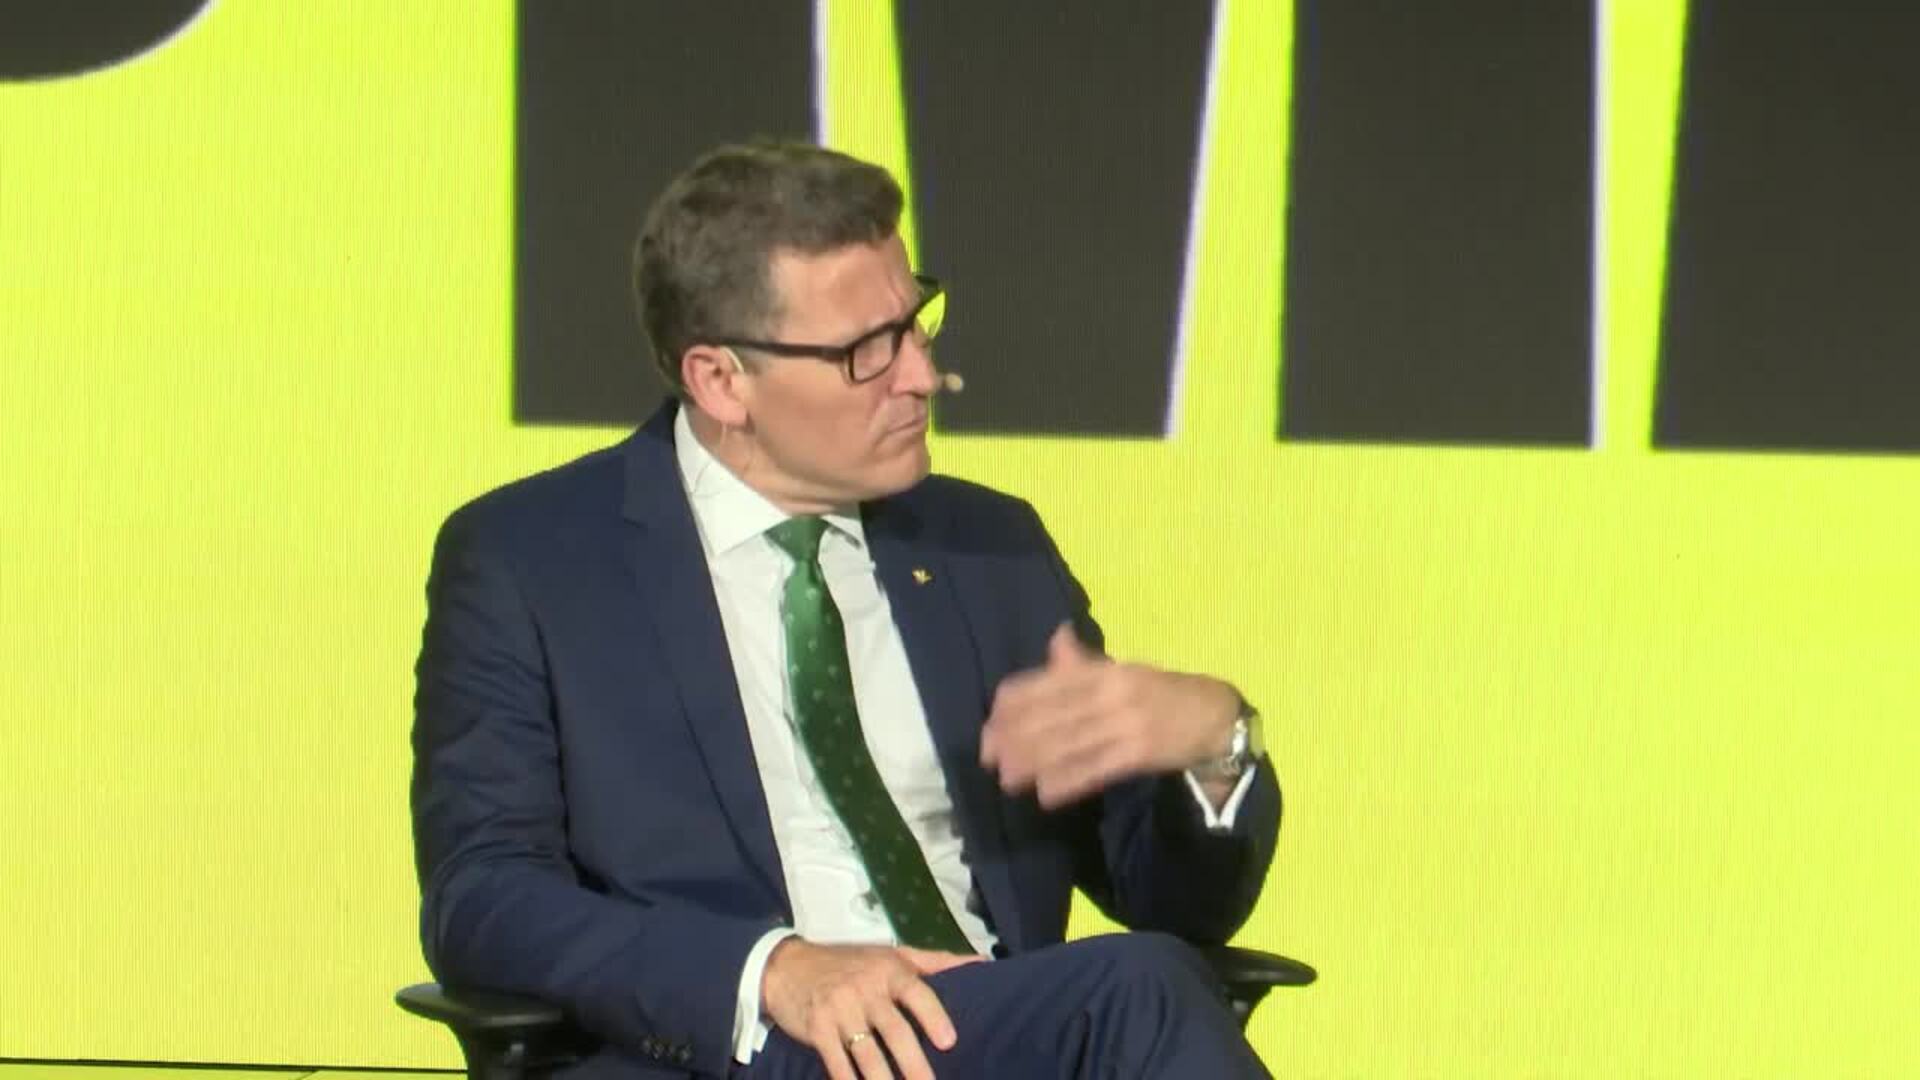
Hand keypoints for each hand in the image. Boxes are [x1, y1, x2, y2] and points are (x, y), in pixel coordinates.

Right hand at [761, 938, 981, 1079]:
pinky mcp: (817, 1029)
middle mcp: (865, 989)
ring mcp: (839, 1009)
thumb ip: (934, 961)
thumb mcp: (889, 954)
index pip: (916, 993)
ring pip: (867, 1053)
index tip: (949, 1042)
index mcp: (888, 970)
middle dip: (913, 1063)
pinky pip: (836, 1062)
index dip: (933, 1016)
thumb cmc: (848, 962)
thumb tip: (980, 962)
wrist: (787, 966)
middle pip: (894, 1031)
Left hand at [980, 624, 1240, 807]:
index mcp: (1105, 670)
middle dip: (1015, 737)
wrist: (1215, 716)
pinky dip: (1068, 781)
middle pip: (1053, 715)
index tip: (990, 722)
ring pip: (1070, 744)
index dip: (1015, 702)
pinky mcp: (1140, 754)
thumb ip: (1083, 662)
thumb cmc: (1160, 692)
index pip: (1049, 682)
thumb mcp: (1122, 670)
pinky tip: (1045, 793)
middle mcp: (1112, 692)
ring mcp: (1127, 723)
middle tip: (988, 756)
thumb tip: (1056, 637)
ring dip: (1034, 762)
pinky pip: (1096, 769)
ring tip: (1007, 778)